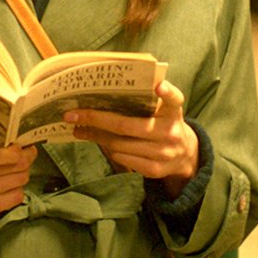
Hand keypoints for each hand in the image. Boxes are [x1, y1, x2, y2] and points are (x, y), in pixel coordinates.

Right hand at [0, 135, 37, 219]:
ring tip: (16, 168)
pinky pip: (15, 199)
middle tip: (26, 154)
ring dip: (22, 173)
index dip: (16, 151)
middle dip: (26, 159)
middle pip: (15, 168)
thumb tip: (20, 141)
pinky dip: (17, 189)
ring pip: (19, 182)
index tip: (21, 145)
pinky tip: (9, 184)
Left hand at [64, 80, 198, 198]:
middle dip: (95, 119)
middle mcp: (170, 132)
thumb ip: (145, 98)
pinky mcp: (155, 170)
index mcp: (173, 111)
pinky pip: (122, 159)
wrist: (185, 155)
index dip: (167, 92)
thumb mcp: (162, 108)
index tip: (158, 87)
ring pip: (119, 144)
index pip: (174, 99)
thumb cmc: (163, 122)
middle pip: (126, 125)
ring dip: (95, 136)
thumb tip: (104, 91)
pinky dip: (107, 150)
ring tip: (78, 128)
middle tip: (72, 114)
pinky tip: (97, 141)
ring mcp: (164, 153)